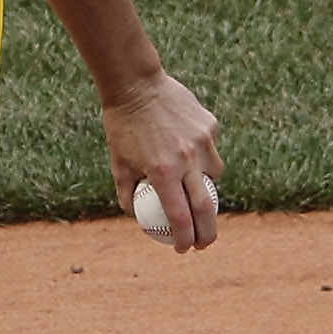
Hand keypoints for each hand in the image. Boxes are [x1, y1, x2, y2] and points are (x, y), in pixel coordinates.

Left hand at [105, 72, 224, 252]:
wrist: (136, 84)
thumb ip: (128, 194)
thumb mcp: (118, 165)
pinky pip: (211, 149)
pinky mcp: (210, 126)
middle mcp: (186, 159)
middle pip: (207, 207)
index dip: (185, 239)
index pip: (180, 217)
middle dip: (208, 232)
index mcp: (162, 172)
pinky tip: (187, 147)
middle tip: (204, 242)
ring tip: (192, 188)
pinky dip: (202, 156)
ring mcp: (202, 141)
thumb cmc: (122, 127)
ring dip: (206, 188)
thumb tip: (139, 217)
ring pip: (214, 176)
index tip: (185, 249)